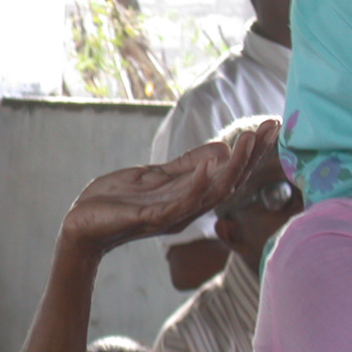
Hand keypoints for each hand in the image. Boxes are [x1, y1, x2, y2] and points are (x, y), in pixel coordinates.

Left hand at [61, 119, 278, 256]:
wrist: (81, 224)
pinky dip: (197, 184)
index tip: (271, 127)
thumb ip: (184, 166)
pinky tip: (210, 165)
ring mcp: (170, 215)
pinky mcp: (150, 218)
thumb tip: (221, 149)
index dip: (250, 153)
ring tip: (248, 141)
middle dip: (251, 156)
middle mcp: (186, 208)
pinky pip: (180, 203)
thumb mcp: (153, 176)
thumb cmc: (114, 202)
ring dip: (232, 167)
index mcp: (187, 197)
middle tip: (270, 129)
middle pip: (228, 183)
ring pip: (211, 193)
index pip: (227, 175)